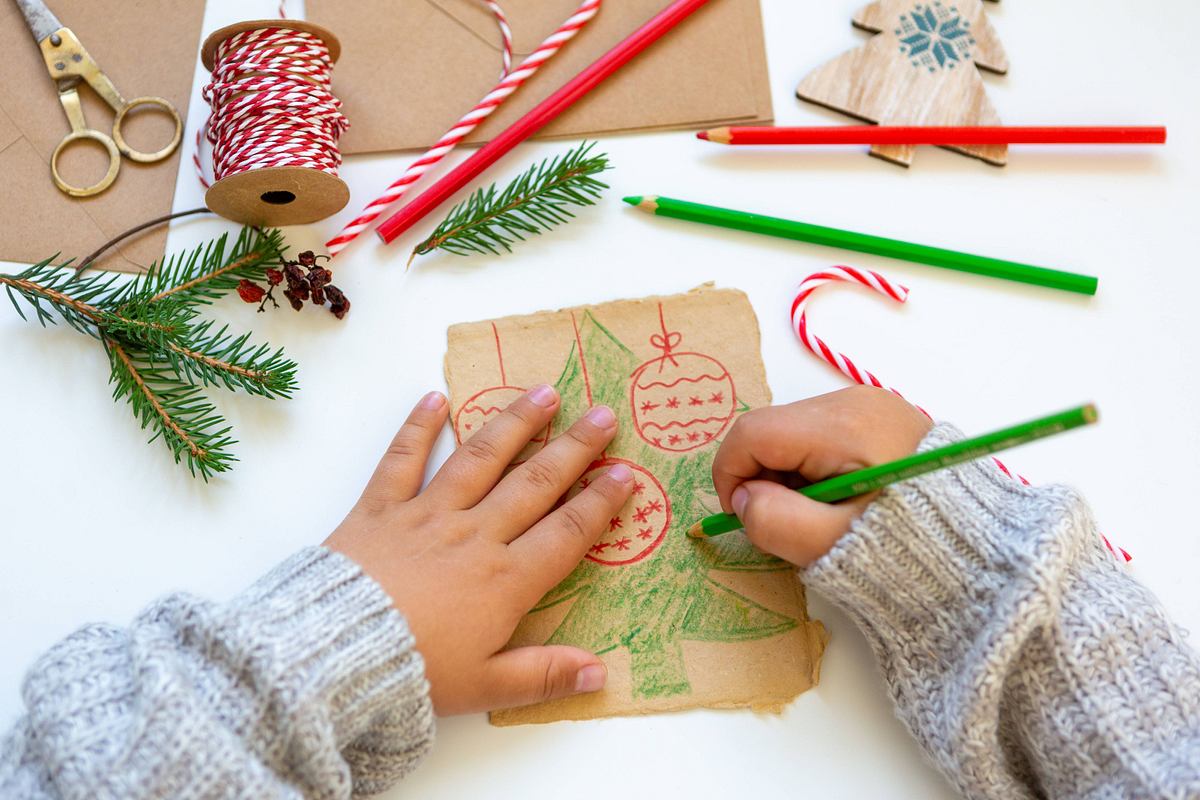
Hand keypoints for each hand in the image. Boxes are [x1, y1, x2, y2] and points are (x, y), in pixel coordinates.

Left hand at [324, 385, 632, 714]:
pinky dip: (418, 427)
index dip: (600, 502)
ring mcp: (426, 514)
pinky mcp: (380, 507)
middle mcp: (474, 535)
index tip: (626, 472)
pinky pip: (402, 459)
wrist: (331, 655)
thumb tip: (599, 675)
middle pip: (534, 483)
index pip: (567, 532)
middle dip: (573, 448)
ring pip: (480, 459)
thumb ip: (543, 675)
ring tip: (543, 393)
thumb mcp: (485, 687)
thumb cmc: (412, 672)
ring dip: (515, 424)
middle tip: (602, 414)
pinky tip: (436, 398)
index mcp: (505, 580)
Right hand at [712, 386, 931, 566]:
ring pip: (794, 433)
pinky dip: (815, 468)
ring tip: (821, 516)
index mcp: (842, 425)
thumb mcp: (831, 544)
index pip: (752, 433)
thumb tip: (744, 499)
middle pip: (772, 430)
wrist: (981, 551)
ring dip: (789, 475)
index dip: (731, 475)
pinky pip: (823, 435)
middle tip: (789, 523)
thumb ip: (774, 521)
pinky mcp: (882, 418)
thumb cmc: (907, 549)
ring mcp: (871, 405)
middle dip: (764, 477)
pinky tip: (840, 500)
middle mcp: (854, 401)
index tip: (743, 516)